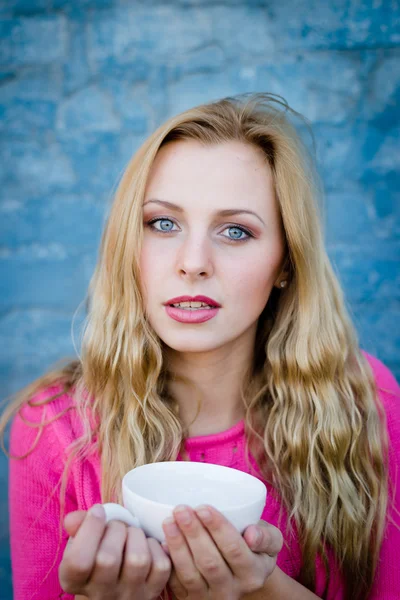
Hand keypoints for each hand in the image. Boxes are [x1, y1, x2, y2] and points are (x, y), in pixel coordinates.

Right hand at [59, 504, 170, 598]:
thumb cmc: (95, 560)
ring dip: (136, 535)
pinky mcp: (152, 592)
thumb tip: (74, 518)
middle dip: (115, 528)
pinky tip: (146, 545)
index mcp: (74, 581)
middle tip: (116, 525)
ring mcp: (129, 595)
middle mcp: (100, 593)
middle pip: (108, 559)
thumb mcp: (80, 545)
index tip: (97, 511)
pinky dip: (156, 548)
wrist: (114, 592)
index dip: (89, 530)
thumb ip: (78, 528)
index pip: (78, 561)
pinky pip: (160, 566)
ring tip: (131, 533)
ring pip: (138, 560)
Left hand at [161, 505, 282, 599]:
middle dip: (193, 533)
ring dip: (177, 546)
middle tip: (181, 509)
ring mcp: (209, 598)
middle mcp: (232, 591)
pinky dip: (168, 563)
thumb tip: (252, 534)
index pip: (234, 550)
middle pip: (210, 562)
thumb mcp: (270, 540)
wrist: (242, 573)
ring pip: (190, 574)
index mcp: (253, 574)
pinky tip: (161, 543)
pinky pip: (175, 585)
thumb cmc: (254, 547)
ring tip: (169, 520)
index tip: (203, 507)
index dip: (218, 528)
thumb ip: (266, 536)